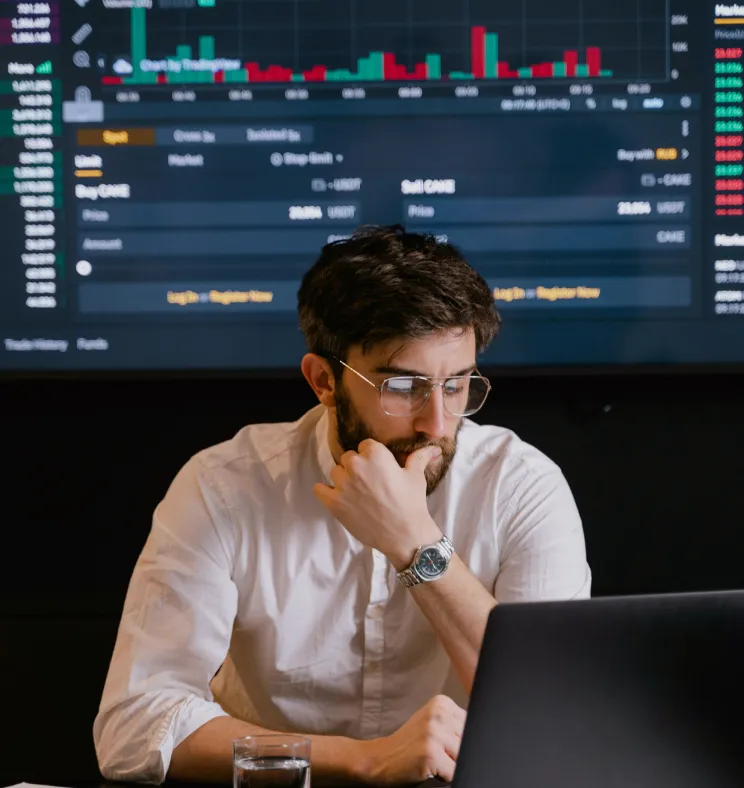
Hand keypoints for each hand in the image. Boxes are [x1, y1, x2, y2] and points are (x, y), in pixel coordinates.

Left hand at [313, 438, 442, 565]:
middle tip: (369, 483)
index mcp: (375, 454)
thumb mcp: (416, 477)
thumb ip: (420, 457)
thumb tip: (435, 448)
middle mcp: (356, 465)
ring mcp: (343, 484)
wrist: (405, 535)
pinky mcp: (334, 502)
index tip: (378, 470)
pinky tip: (338, 497)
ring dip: (343, 479)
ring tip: (357, 493)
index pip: (365, 446)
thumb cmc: (412, 504)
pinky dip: (326, 491)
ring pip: (336, 472)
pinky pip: (319, 489)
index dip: (372, 457)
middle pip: (349, 458)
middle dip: (357, 467)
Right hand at [360, 695, 465, 784]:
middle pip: (469, 740)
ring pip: (463, 757)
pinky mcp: (431, 753)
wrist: (381, 758)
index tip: (447, 743)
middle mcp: (438, 714)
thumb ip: (454, 724)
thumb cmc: (409, 745)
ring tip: (433, 760)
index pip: (471, 724)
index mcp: (441, 703)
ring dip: (451, 765)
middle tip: (437, 752)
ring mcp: (434, 733)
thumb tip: (482, 734)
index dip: (461, 740)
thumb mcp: (431, 724)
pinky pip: (454, 772)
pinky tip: (430, 768)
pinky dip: (446, 776)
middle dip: (457, 752)